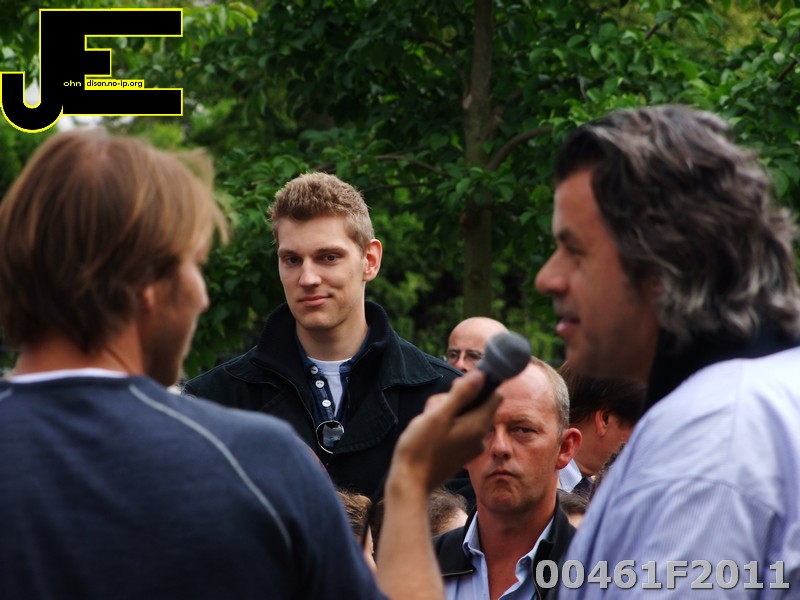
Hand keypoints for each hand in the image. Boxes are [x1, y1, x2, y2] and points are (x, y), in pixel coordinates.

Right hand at [388, 369, 500, 493]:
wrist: (410, 483)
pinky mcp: (461, 453)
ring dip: (448, 412)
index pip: (495, 395)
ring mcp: (471, 446)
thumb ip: (461, 394)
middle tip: (435, 408)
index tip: (457, 386)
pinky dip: (446, 425)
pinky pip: (459, 429)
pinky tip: (430, 433)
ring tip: (428, 422)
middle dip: (456, 399)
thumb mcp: (439, 415)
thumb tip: (481, 375)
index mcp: (478, 425)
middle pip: (477, 404)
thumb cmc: (421, 447)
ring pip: (465, 416)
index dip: (480, 384)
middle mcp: (480, 436)